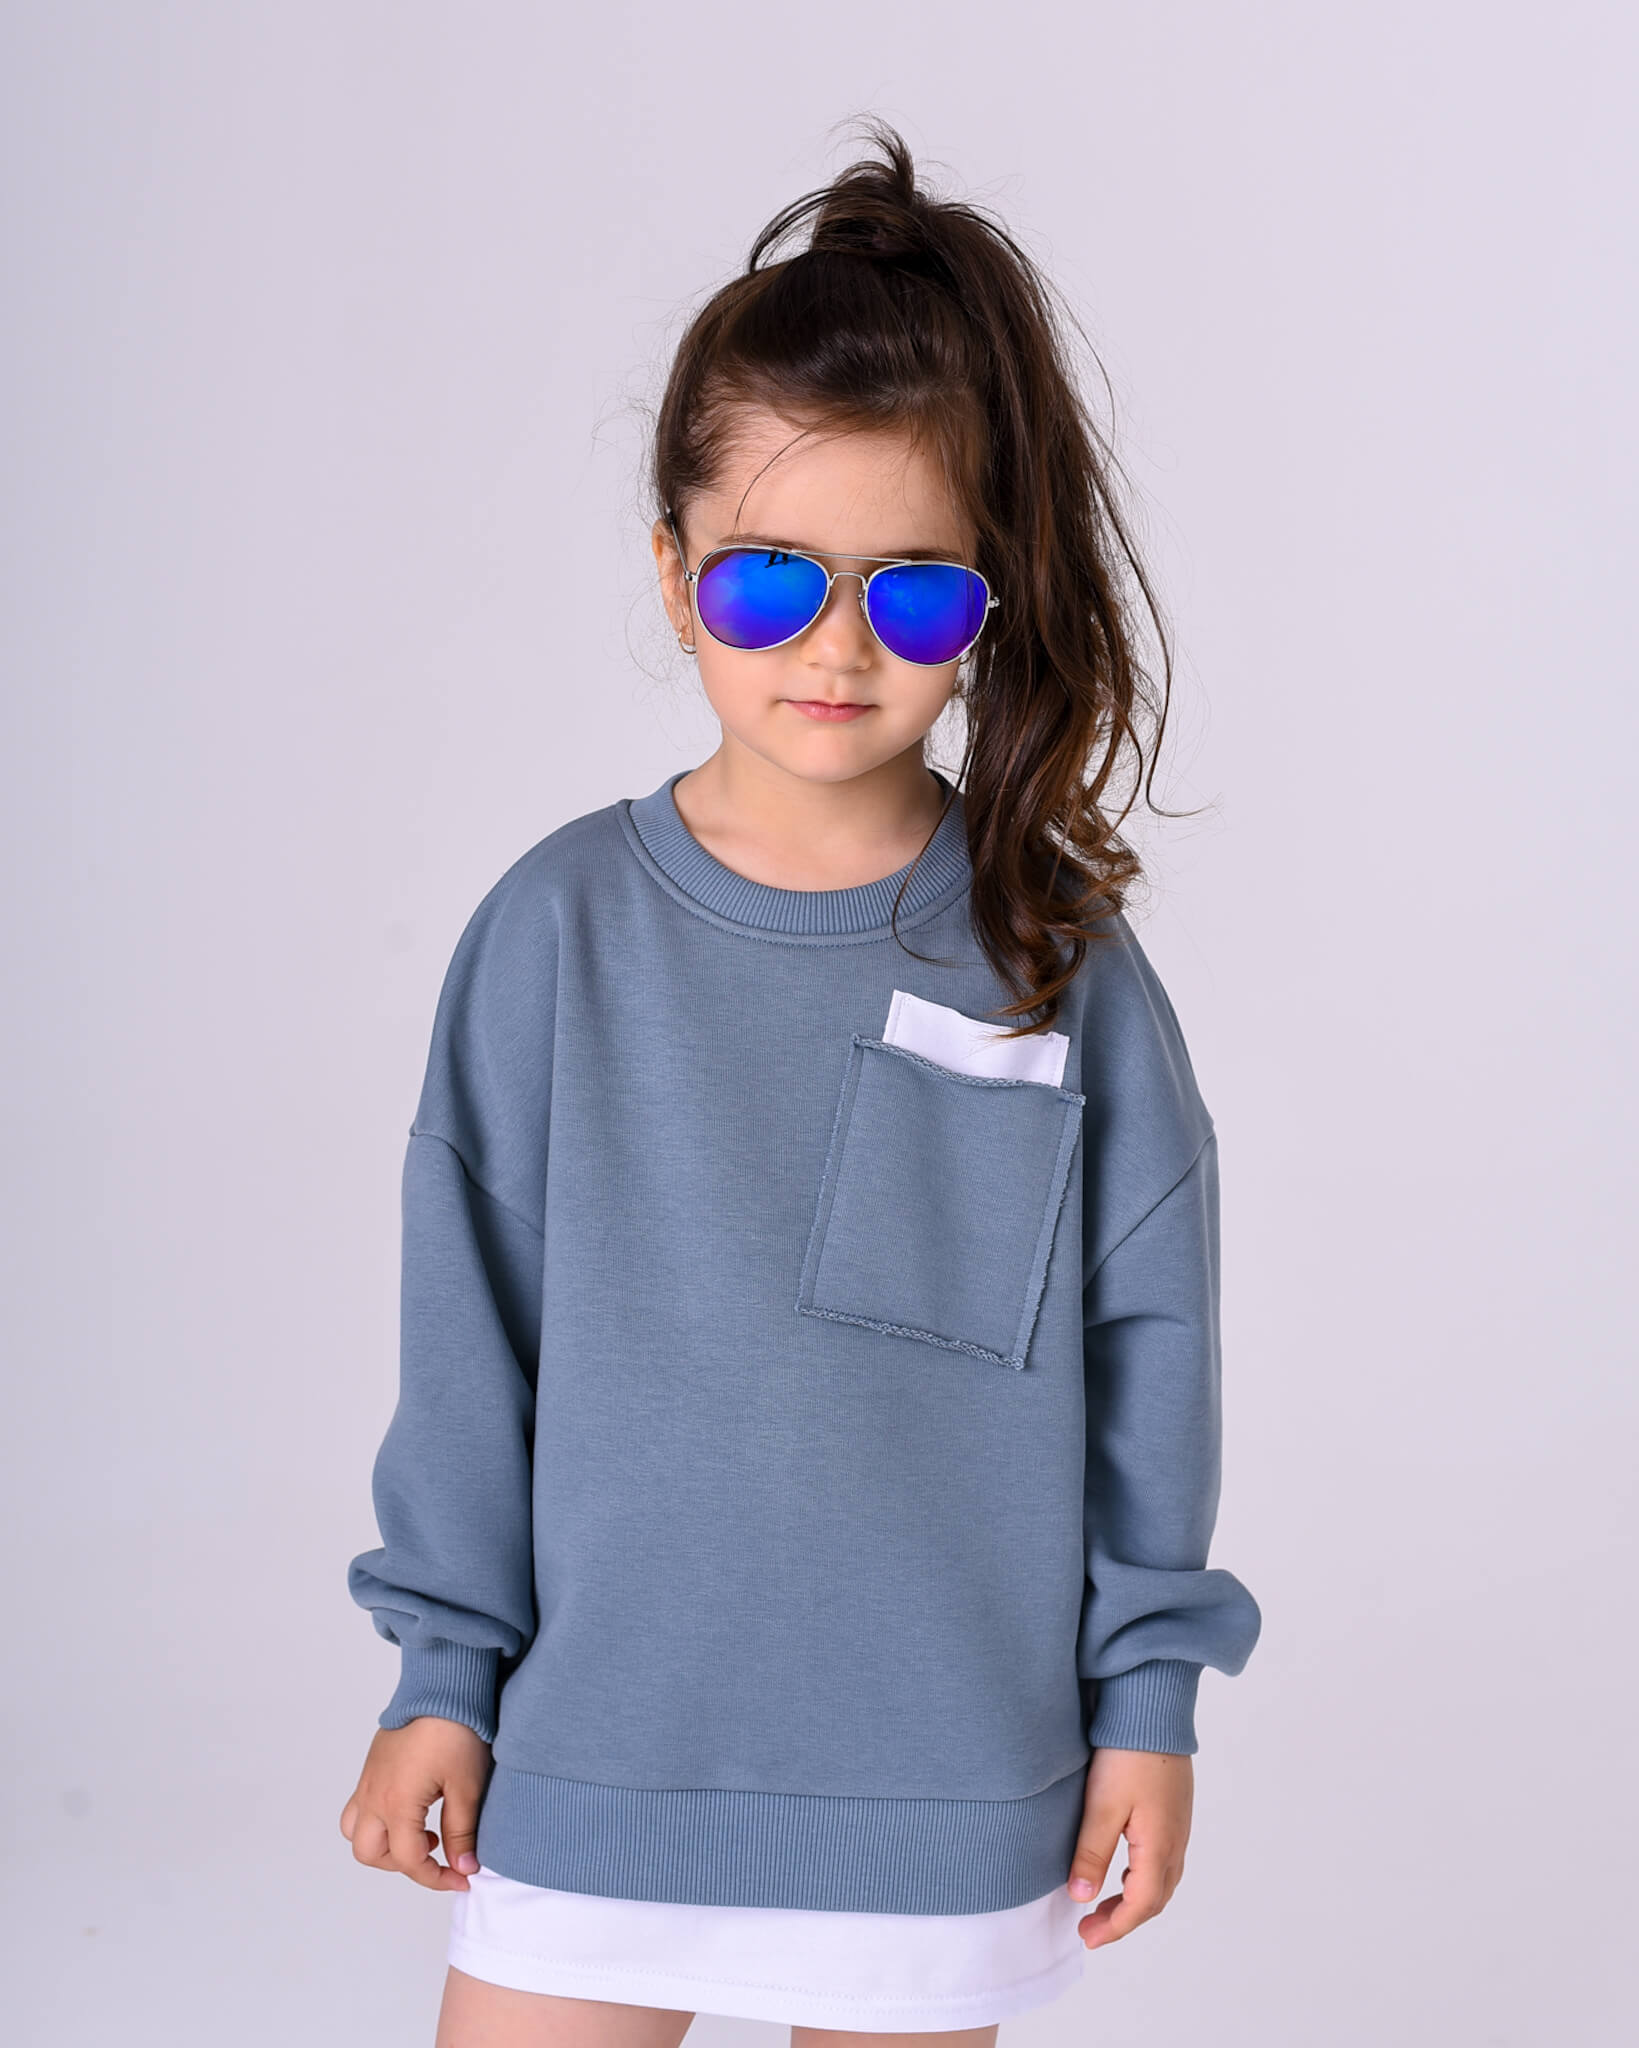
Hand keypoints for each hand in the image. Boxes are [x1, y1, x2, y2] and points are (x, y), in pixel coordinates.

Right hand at [339, 1718, 492, 1891]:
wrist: (443, 1686)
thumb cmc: (456, 1730)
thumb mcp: (467, 1786)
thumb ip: (462, 1832)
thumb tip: (463, 1867)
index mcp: (396, 1804)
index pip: (408, 1861)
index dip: (436, 1878)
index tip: (463, 1878)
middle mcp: (373, 1795)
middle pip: (369, 1853)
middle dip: (402, 1864)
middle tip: (436, 1854)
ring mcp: (368, 1780)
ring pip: (356, 1831)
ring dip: (383, 1843)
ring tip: (421, 1832)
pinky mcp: (372, 1766)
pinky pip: (359, 1806)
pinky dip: (379, 1820)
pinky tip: (412, 1809)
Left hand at [1065, 1747, 1193, 1948]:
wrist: (1153, 1709)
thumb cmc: (1128, 1754)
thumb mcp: (1102, 1805)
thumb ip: (1091, 1854)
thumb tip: (1082, 1899)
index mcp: (1160, 1846)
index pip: (1140, 1904)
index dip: (1114, 1927)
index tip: (1087, 1937)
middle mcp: (1176, 1841)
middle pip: (1155, 1898)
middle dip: (1124, 1919)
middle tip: (1090, 1928)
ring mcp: (1179, 1826)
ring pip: (1163, 1881)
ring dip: (1135, 1900)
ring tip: (1104, 1906)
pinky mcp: (1174, 1811)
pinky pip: (1165, 1861)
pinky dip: (1144, 1879)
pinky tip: (1124, 1870)